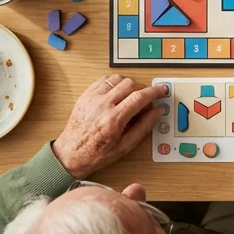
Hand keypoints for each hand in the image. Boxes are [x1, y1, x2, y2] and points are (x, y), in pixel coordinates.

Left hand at [52, 77, 168, 179]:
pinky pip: (104, 80)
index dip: (155, 91)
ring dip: (127, 86)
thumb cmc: (96, 154)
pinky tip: (116, 95)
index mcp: (113, 120)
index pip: (140, 97)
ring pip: (118, 79)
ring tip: (128, 99)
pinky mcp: (86, 95)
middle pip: (130, 84)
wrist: (70, 154)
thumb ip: (144, 126)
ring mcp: (92, 98)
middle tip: (143, 103)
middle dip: (141, 90)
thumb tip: (157, 111)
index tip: (162, 90)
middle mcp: (102, 106)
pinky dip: (114, 84)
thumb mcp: (125, 146)